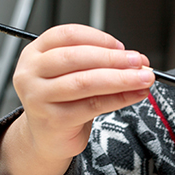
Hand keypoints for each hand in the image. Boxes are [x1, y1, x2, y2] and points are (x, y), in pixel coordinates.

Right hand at [0, 24, 153, 174]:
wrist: (47, 139)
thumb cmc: (62, 102)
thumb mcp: (72, 75)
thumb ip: (96, 64)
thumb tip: (134, 60)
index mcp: (34, 53)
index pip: (67, 35)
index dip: (98, 38)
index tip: (122, 47)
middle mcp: (31, 73)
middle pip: (77, 58)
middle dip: (113, 59)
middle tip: (138, 61)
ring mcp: (39, 98)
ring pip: (86, 82)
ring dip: (121, 78)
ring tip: (143, 78)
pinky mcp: (54, 120)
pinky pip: (93, 105)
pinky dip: (119, 98)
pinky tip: (135, 94)